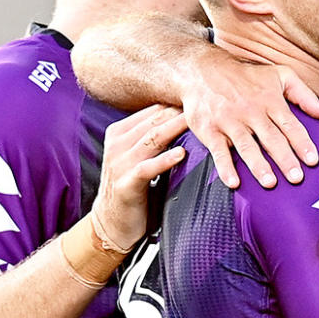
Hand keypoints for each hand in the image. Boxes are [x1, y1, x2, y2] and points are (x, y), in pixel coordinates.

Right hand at [92, 105, 188, 248]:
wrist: (112, 222)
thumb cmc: (133, 185)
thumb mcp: (140, 155)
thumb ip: (154, 137)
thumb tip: (183, 115)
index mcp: (120, 132)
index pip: (152, 111)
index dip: (176, 102)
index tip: (201, 95)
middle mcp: (117, 144)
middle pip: (154, 121)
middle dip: (179, 111)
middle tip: (205, 103)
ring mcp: (119, 163)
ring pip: (151, 139)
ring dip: (175, 129)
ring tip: (197, 121)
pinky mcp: (126, 183)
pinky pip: (147, 168)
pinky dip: (165, 160)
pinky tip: (181, 154)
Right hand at [180, 52, 318, 188]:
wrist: (202, 70)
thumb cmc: (247, 76)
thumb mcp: (280, 76)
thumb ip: (305, 95)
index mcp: (270, 100)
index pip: (290, 124)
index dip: (302, 143)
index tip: (313, 160)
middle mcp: (250, 111)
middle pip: (271, 138)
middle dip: (285, 159)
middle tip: (296, 178)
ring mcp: (229, 121)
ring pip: (246, 145)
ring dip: (258, 165)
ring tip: (270, 182)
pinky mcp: (209, 130)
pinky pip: (218, 151)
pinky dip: (225, 167)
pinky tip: (234, 182)